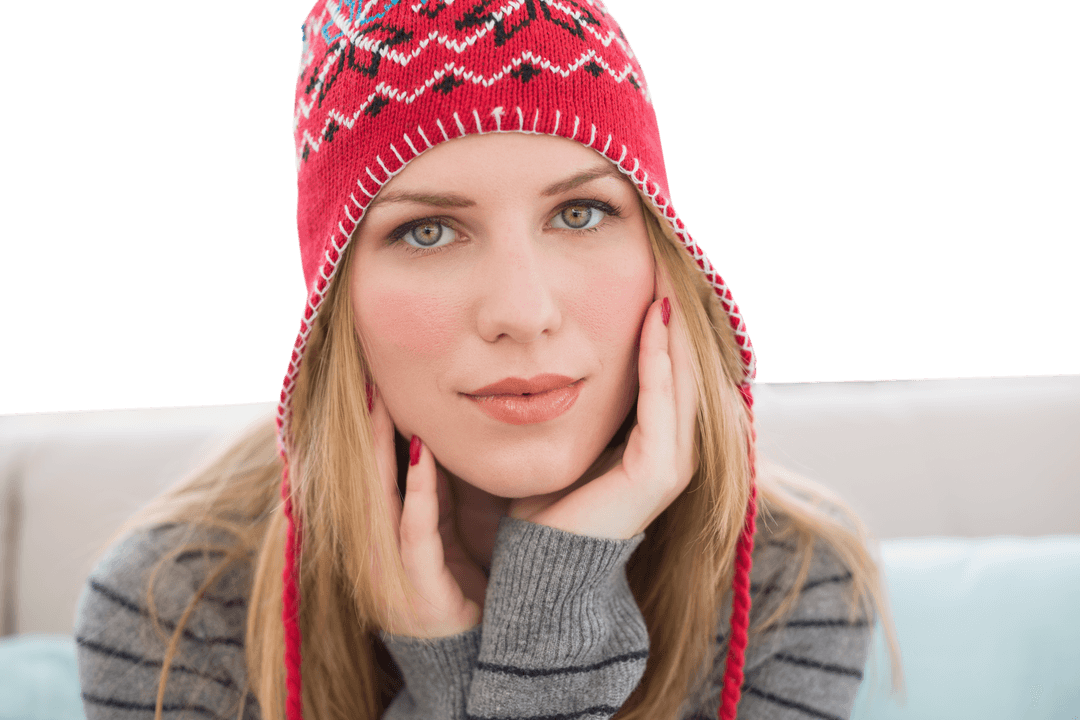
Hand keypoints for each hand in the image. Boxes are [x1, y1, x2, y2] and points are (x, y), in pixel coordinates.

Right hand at [368, 383, 488, 638]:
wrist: (489, 655)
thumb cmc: (468, 589)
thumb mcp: (445, 533)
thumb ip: (435, 495)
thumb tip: (432, 440)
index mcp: (383, 540)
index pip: (369, 475)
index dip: (368, 432)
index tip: (369, 384)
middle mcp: (375, 553)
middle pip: (364, 478)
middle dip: (364, 429)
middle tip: (366, 379)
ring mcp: (390, 573)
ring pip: (379, 496)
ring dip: (381, 447)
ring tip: (383, 401)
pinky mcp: (416, 585)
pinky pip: (413, 528)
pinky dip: (417, 488)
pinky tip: (419, 450)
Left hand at [507, 268, 699, 539]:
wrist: (540, 559)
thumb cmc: (544, 497)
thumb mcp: (567, 432)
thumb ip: (578, 397)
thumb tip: (556, 349)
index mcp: (654, 440)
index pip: (667, 370)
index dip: (661, 326)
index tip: (647, 277)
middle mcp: (674, 448)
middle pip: (684, 368)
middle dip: (674, 319)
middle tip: (665, 263)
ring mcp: (673, 461)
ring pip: (682, 379)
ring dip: (672, 331)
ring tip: (664, 282)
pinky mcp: (661, 473)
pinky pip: (663, 405)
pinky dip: (659, 363)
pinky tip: (652, 323)